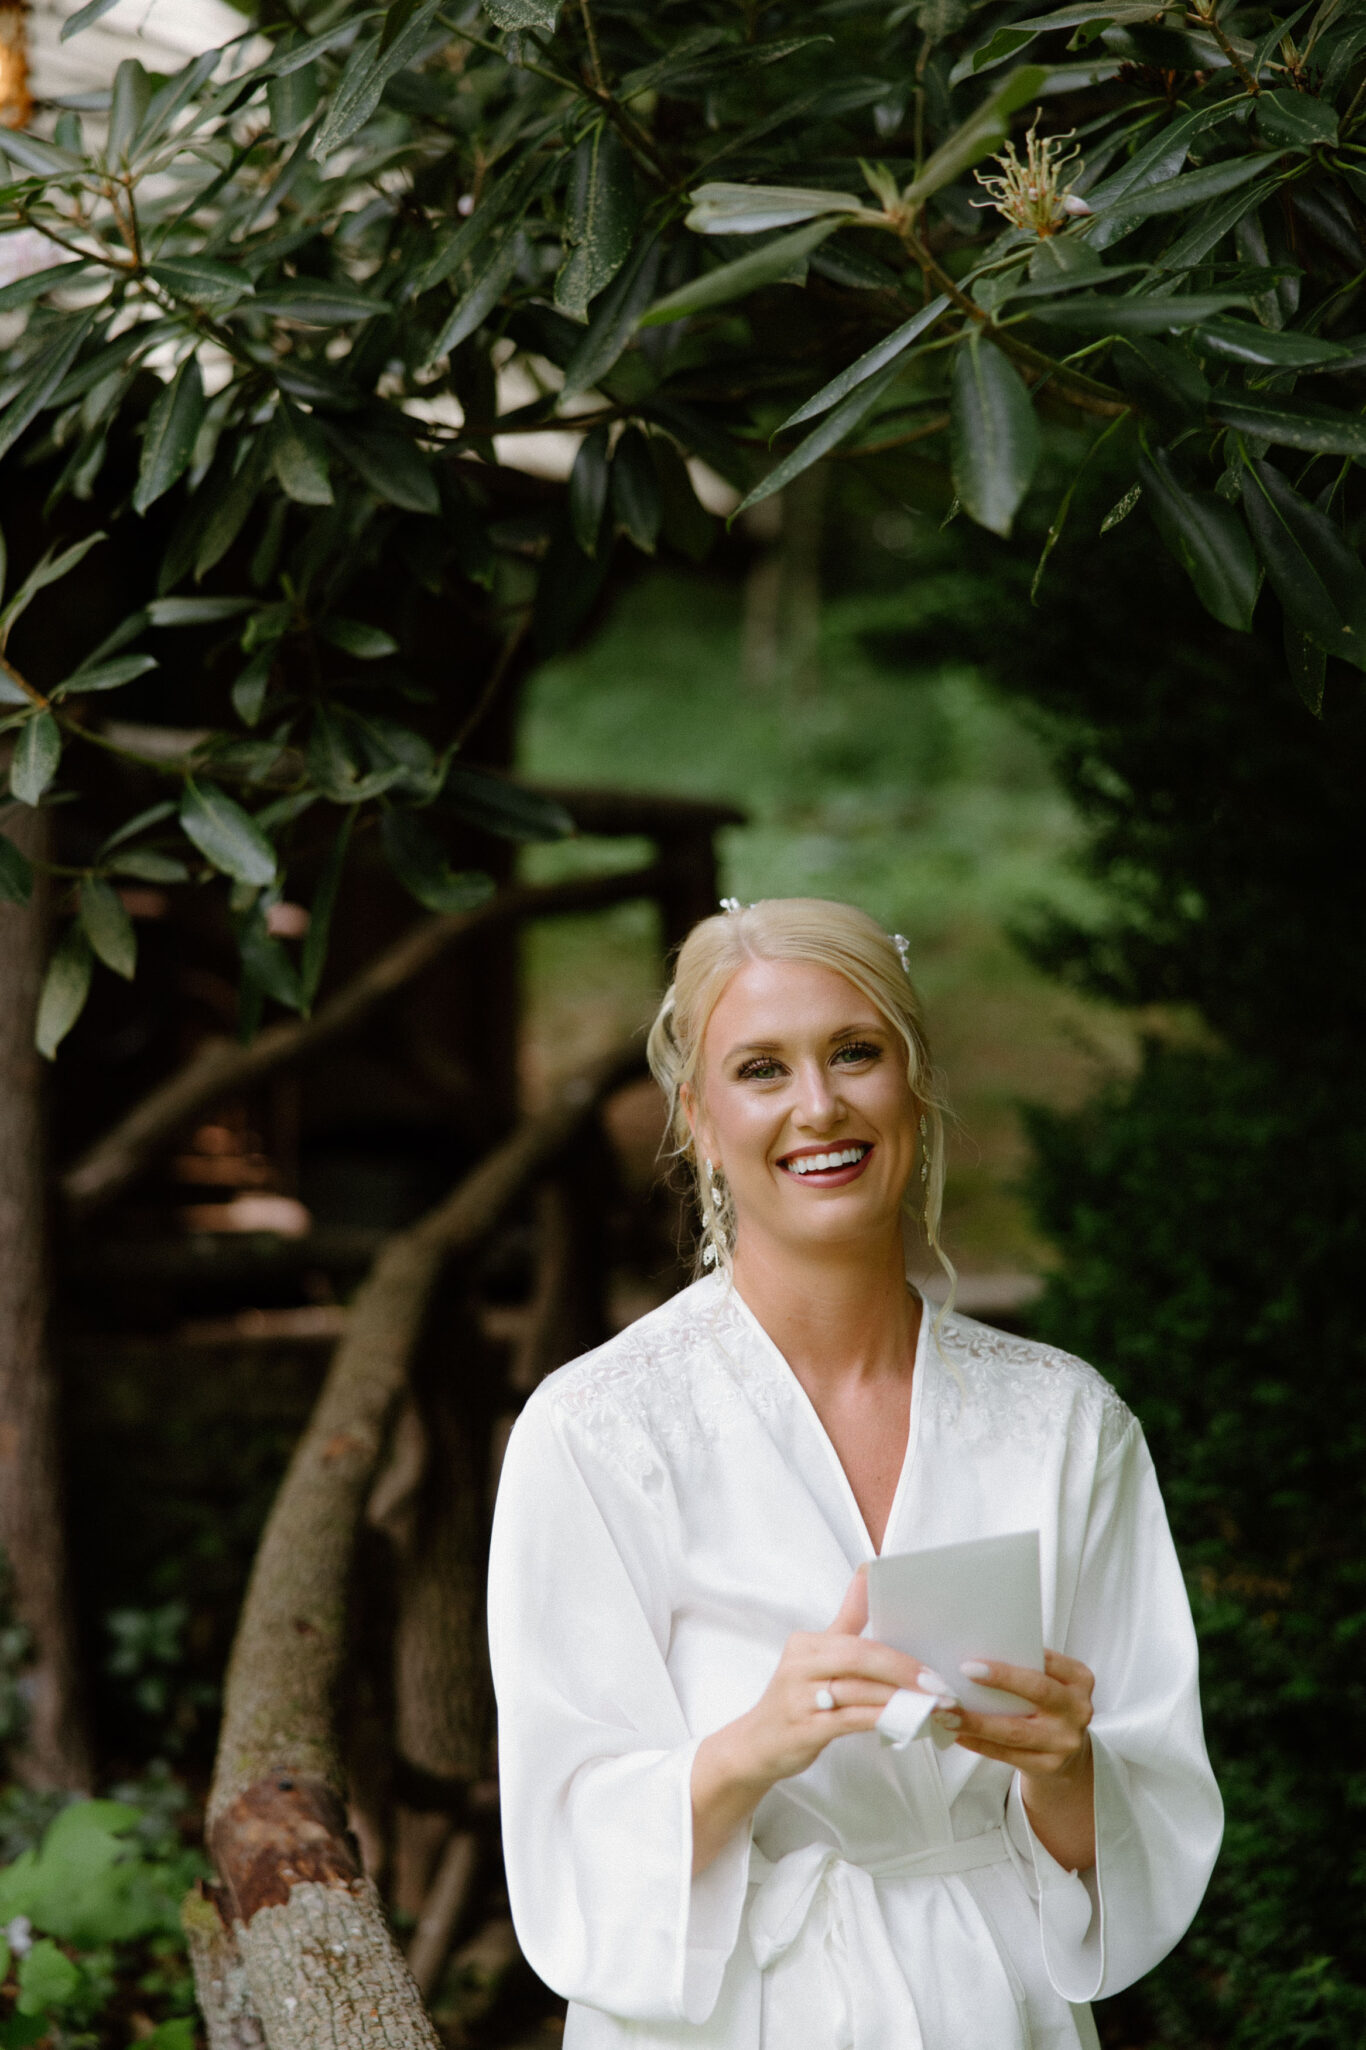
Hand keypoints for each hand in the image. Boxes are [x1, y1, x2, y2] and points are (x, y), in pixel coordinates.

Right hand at [690, 1569, 949, 1872]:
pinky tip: (905, 1723)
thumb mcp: (817, 1657)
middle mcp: (800, 1665)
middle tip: (938, 1686)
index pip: (857, 1638)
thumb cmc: (797, 1698)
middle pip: (858, 1658)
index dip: (896, 1649)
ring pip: (858, 1691)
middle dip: (903, 1671)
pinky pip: (851, 1720)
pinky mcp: (804, 1729)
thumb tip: (868, 1571)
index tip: (931, 1656)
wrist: (756, 1745)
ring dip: (900, 1698)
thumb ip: (847, 1619)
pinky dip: (881, 1720)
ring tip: (932, 1707)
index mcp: (807, 1644)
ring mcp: (800, 1698)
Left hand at [949, 1650, 1095, 1870]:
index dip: (1015, 1658)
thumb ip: (1026, 1666)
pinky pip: (1007, 1754)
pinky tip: (957, 1734)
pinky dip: (979, 1743)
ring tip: (946, 1712)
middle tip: (963, 1673)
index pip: (1047, 1661)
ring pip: (1015, 1730)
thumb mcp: (1050, 1681)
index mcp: (1078, 1679)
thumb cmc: (1046, 1704)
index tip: (975, 1658)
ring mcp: (1066, 1741)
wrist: (1066, 1752)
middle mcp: (1078, 1709)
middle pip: (1037, 1691)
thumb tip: (973, 1649)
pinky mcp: (1049, 1765)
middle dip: (1000, 1680)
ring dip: (976, 1721)